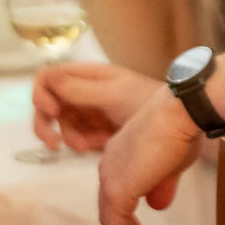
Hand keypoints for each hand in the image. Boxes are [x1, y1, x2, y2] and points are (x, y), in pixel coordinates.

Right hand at [32, 62, 162, 152]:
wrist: (183, 117)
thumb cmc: (149, 100)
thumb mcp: (113, 94)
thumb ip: (78, 88)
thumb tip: (47, 78)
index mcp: (88, 75)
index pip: (48, 76)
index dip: (41, 94)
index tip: (52, 112)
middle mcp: (85, 91)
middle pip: (48, 104)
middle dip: (46, 124)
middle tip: (54, 143)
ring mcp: (92, 111)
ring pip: (62, 124)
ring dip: (67, 137)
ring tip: (84, 147)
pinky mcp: (100, 131)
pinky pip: (78, 138)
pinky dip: (79, 145)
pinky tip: (92, 149)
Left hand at [97, 86, 202, 224]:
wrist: (181, 111)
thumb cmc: (182, 128)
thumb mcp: (172, 162)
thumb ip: (161, 184)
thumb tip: (157, 206)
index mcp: (119, 156)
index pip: (117, 196)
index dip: (130, 221)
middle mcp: (108, 166)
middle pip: (112, 212)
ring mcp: (110, 178)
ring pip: (113, 224)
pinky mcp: (117, 191)